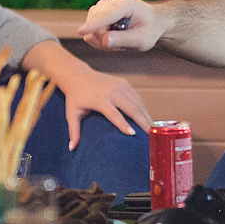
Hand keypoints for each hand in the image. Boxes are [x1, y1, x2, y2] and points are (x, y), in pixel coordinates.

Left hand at [19, 40, 152, 149]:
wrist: (78, 75)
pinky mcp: (124, 83)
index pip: (114, 114)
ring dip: (146, 115)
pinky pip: (136, 97)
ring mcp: (119, 85)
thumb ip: (74, 131)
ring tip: (152, 129)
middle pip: (131, 108)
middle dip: (143, 121)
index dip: (123, 124)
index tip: (133, 134)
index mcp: (99, 99)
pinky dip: (143, 108)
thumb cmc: (75, 97)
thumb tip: (72, 148)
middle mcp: (111, 91)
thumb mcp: (72, 113)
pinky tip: (147, 117)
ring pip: (137, 102)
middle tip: (151, 135)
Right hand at [77, 0, 164, 51]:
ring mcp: (102, 6)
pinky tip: (113, 37)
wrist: (150, 21)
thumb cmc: (149, 29)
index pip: (106, 15)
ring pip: (92, 30)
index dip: (93, 25)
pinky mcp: (97, 12)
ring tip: (121, 40)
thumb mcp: (142, 39)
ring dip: (104, 41)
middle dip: (106, 41)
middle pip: (97, 26)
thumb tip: (105, 41)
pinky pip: (91, 32)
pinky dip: (100, 39)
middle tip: (125, 45)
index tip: (80, 32)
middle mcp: (110, 1)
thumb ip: (124, 39)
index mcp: (126, 4)